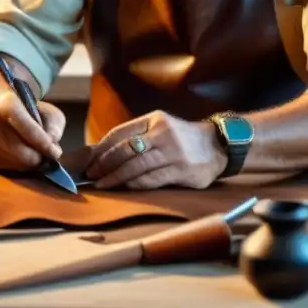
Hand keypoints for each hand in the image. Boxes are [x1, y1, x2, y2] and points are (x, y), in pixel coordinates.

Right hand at [0, 90, 65, 170]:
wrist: (5, 115)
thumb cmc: (31, 112)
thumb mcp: (48, 112)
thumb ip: (54, 125)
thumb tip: (51, 142)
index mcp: (7, 105)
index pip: (27, 129)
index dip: (43, 144)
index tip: (56, 152)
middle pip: (19, 150)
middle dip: (38, 157)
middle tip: (48, 156)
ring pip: (14, 162)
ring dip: (30, 164)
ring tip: (38, 156)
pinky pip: (8, 169)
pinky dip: (21, 168)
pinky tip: (26, 159)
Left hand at [84, 110, 227, 189]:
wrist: (219, 146)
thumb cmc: (182, 138)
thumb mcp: (161, 128)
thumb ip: (137, 137)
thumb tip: (102, 152)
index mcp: (154, 120)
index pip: (121, 133)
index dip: (102, 148)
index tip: (89, 160)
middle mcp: (163, 133)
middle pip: (126, 149)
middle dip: (105, 163)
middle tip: (91, 174)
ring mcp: (173, 152)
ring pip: (137, 166)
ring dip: (116, 177)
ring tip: (103, 184)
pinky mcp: (182, 170)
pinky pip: (152, 179)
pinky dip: (135, 184)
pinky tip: (125, 187)